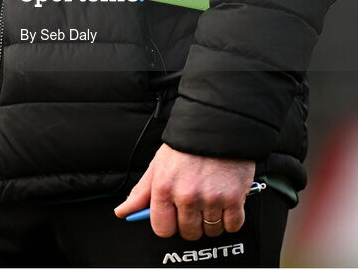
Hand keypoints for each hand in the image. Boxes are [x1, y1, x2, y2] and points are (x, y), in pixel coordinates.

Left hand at [113, 144, 254, 239]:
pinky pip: (233, 226)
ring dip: (213, 220)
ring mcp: (211, 198)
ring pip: (211, 231)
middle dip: (192, 222)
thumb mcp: (158, 164)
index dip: (170, 224)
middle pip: (189, 232)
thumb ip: (141, 192)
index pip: (162, 229)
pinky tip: (226, 201)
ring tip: (211, 198)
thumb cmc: (186, 145)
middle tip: (195, 203)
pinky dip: (231, 218)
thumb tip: (123, 212)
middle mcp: (186, 195)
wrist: (216, 124)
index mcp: (164, 187)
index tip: (175, 216)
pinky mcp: (234, 198)